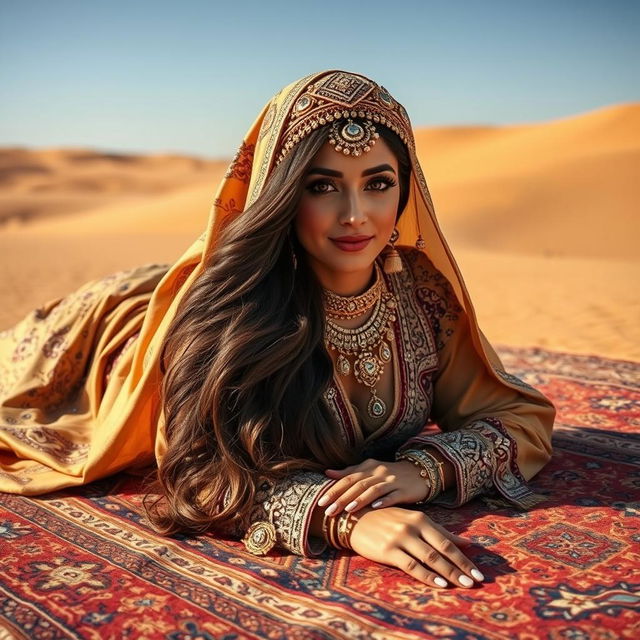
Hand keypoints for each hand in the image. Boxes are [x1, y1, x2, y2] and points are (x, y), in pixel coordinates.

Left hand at [319, 458, 430, 515]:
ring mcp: (392, 481)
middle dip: (342, 498)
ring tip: (348, 510)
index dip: (334, 489)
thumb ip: (349, 472)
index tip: (320, 502)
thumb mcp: (369, 470)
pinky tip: (376, 507)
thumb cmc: (390, 474)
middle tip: (329, 510)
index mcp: (368, 467)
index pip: (347, 478)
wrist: (419, 472)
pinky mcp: (405, 490)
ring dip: (360, 499)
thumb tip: (327, 473)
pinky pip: (394, 495)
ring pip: (374, 490)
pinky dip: (384, 501)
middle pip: (358, 484)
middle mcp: (379, 473)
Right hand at [348, 506, 483, 588]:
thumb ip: (440, 532)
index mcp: (420, 519)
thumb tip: (467, 542)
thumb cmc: (386, 519)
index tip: (479, 572)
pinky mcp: (388, 550)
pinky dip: (427, 576)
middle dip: (461, 567)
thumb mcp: (413, 521)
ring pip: (430, 558)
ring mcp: (400, 538)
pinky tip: (439, 584)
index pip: (447, 541)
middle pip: (442, 550)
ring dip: (449, 573)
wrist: (354, 518)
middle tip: (477, 581)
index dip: (464, 558)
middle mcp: (412, 527)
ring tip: (463, 584)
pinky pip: (411, 566)